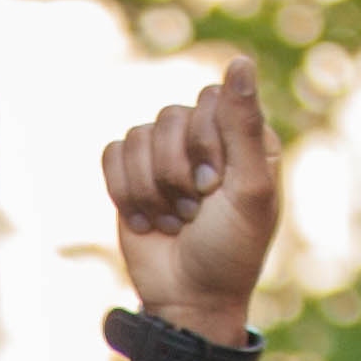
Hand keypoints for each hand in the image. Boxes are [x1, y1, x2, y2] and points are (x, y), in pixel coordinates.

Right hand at [102, 61, 279, 332]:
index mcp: (243, 137)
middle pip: (171, 116)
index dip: (206, 142)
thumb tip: (240, 61)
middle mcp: (204, 139)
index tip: (217, 184)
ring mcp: (165, 156)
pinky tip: (147, 220)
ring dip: (152, 189)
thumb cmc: (229, 249)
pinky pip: (112, 154)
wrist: (188, 299)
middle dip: (176, 171)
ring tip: (174, 220)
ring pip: (139, 136)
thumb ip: (243, 125)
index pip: (211, 100)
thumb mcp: (248, 190)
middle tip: (196, 209)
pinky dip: (125, 192)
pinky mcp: (130, 175)